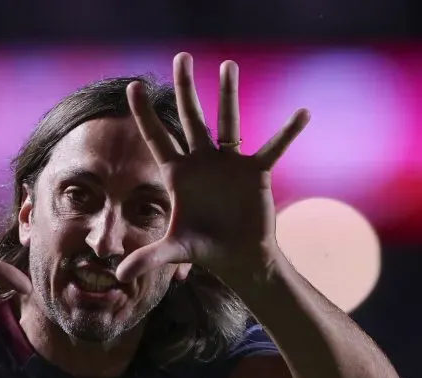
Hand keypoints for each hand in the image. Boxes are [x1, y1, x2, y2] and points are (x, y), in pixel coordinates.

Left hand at [116, 53, 309, 286]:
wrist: (237, 258)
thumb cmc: (204, 250)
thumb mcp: (174, 252)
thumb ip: (147, 258)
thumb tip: (118, 276)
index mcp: (178, 174)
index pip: (157, 137)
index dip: (144, 113)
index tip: (132, 85)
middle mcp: (202, 161)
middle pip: (190, 118)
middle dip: (184, 88)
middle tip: (180, 57)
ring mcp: (229, 163)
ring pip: (228, 122)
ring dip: (228, 95)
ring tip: (228, 65)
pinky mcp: (255, 172)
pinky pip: (273, 147)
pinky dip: (288, 133)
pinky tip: (302, 113)